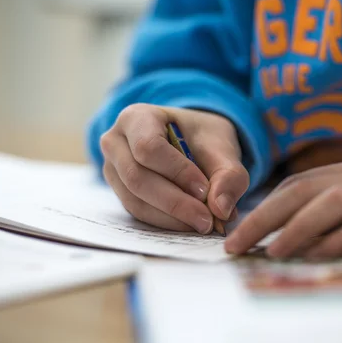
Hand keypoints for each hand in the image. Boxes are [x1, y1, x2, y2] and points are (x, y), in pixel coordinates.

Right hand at [100, 104, 247, 232]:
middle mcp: (115, 142)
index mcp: (136, 118)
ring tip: (203, 223)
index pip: (148, 147)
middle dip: (175, 202)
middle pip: (137, 178)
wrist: (191, 141)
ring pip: (135, 201)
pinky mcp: (119, 193)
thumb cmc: (202, 138)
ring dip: (172, 218)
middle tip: (208, 219)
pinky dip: (166, 222)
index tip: (205, 191)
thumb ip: (229, 175)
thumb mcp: (222, 147)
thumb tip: (222, 210)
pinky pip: (138, 213)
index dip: (177, 172)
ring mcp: (113, 170)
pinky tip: (189, 224)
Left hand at [225, 155, 341, 257]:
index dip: (265, 203)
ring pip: (328, 203)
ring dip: (293, 228)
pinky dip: (336, 240)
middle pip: (301, 190)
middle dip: (262, 216)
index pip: (299, 183)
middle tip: (234, 242)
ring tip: (267, 251)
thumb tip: (307, 233)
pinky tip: (315, 255)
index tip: (241, 225)